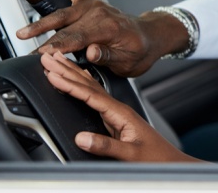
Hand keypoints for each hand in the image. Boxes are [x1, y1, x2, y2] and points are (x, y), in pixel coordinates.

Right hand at [17, 0, 186, 76]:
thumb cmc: (139, 51)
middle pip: (65, 28)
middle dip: (44, 39)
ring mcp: (93, 6)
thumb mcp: (128, 61)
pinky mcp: (90, 1)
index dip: (57, 48)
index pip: (76, 39)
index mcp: (108, 29)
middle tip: (27, 50)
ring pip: (62, 13)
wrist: (149, 36)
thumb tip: (91, 52)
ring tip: (22, 32)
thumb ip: (108, 56)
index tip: (41, 55)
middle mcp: (99, 14)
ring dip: (41, 23)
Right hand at [41, 51, 202, 161]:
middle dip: (66, 70)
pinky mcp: (115, 118)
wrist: (170, 162)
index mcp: (121, 113)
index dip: (70, 84)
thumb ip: (107, 146)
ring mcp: (116, 112)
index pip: (90, 95)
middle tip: (47, 56)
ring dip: (72, 73)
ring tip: (56, 61)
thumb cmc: (155, 157)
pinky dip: (81, 85)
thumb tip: (81, 138)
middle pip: (88, 85)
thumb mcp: (131, 154)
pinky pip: (93, 97)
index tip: (52, 74)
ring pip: (90, 88)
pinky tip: (76, 79)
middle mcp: (118, 109)